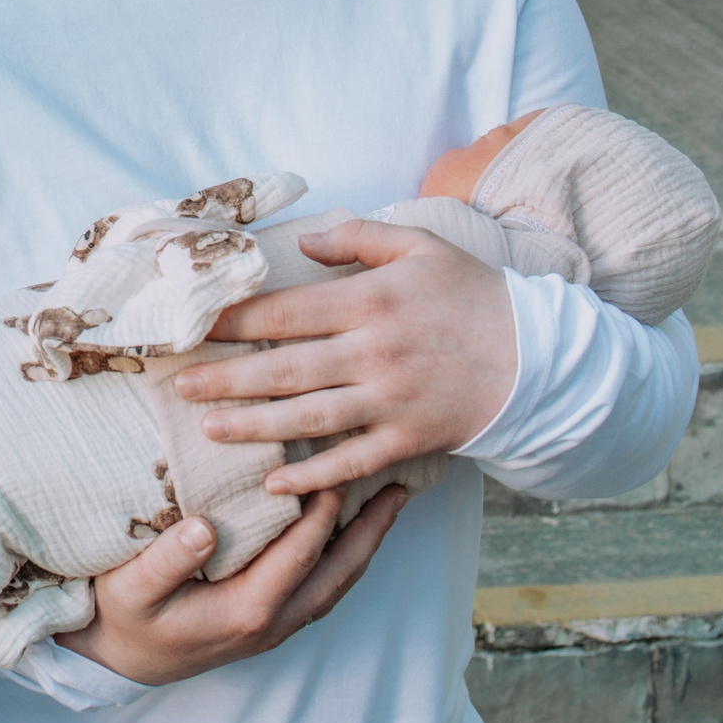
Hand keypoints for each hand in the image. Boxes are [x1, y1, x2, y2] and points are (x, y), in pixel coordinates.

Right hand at [55, 485, 407, 684]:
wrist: (119, 663)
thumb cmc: (124, 619)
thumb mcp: (131, 588)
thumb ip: (167, 560)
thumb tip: (205, 526)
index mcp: (245, 609)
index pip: (299, 554)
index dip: (322, 512)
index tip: (338, 467)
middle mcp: (271, 621)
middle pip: (336, 572)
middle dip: (369, 529)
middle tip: (398, 487)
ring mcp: (274, 625)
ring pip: (335, 582)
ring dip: (364, 543)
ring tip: (388, 504)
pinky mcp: (268, 622)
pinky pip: (320, 587)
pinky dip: (342, 557)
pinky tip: (347, 533)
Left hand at [184, 220, 516, 496]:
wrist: (539, 357)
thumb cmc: (473, 296)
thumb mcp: (421, 248)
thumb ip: (359, 239)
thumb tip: (304, 244)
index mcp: (371, 302)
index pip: (286, 313)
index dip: (235, 322)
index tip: (194, 327)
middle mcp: (375, 354)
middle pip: (285, 370)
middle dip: (227, 380)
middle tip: (182, 387)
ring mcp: (391, 401)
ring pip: (308, 419)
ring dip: (254, 427)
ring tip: (210, 429)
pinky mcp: (410, 439)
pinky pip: (352, 462)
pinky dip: (312, 477)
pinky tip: (274, 484)